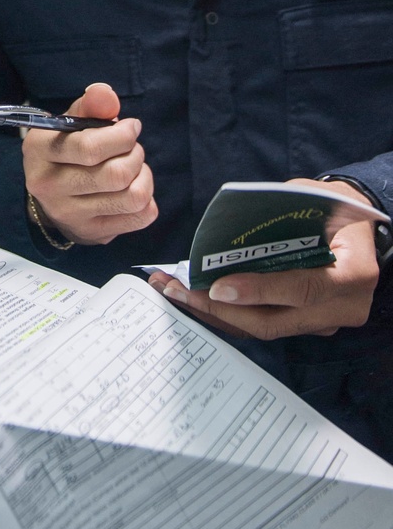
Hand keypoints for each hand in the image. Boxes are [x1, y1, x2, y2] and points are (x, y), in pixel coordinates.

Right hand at [23, 82, 157, 244]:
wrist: (48, 197)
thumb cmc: (65, 151)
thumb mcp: (69, 122)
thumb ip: (90, 104)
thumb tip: (106, 93)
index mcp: (39, 151)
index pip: (90, 147)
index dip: (122, 135)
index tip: (131, 127)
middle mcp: (49, 186)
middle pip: (116, 175)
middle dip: (135, 155)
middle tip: (133, 149)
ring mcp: (70, 215)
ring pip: (132, 197)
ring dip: (144, 176)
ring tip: (135, 168)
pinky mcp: (92, 233)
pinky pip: (139, 217)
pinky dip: (147, 199)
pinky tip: (134, 188)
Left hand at [148, 179, 380, 338]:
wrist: (352, 225)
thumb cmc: (329, 206)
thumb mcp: (309, 200)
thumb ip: (276, 218)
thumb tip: (223, 234)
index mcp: (354, 273)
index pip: (303, 289)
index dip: (259, 290)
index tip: (217, 287)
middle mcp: (344, 307)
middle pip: (275, 321)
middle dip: (221, 309)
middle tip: (178, 290)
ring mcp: (326, 322)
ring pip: (264, 328)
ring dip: (216, 313)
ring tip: (175, 292)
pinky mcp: (306, 325)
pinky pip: (263, 324)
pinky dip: (228, 313)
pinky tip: (195, 297)